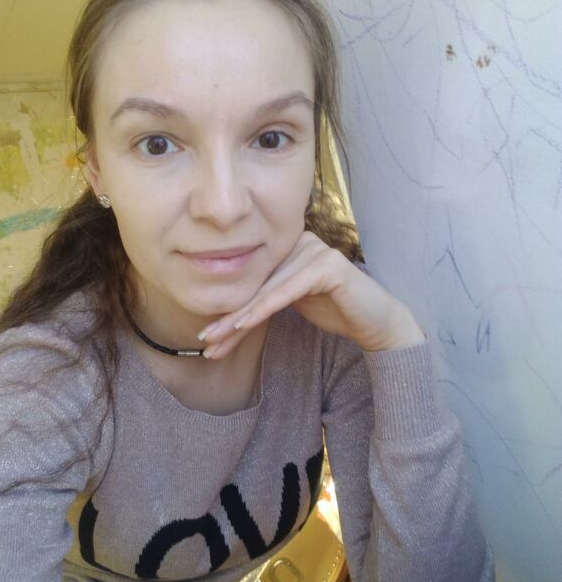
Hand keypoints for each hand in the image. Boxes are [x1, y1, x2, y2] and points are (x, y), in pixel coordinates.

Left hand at [198, 231, 425, 358]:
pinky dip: (262, 309)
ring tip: (216, 339)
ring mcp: (314, 249)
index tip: (207, 337)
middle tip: (205, 341)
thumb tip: (222, 314)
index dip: (228, 310)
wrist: (376, 322)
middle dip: (229, 317)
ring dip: (239, 318)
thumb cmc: (336, 311)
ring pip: (266, 290)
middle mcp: (299, 240)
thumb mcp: (291, 302)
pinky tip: (242, 325)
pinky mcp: (326, 265)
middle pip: (255, 285)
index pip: (251, 281)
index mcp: (288, 244)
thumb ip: (265, 297)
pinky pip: (285, 290)